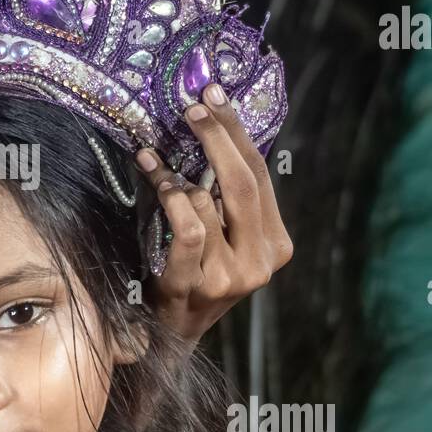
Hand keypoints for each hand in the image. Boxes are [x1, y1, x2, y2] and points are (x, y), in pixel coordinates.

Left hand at [136, 82, 292, 345]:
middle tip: (192, 106)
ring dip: (177, 173)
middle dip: (217, 137)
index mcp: (277, 244)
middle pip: (244, 183)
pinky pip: (189, 228)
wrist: (166, 336)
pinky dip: (170, 196)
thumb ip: (223, 196)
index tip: (215, 94)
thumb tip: (209, 124)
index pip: (261, 175)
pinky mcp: (198, 285)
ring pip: (209, 203)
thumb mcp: (220, 236)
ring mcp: (233, 277)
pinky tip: (154, 175)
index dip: (237, 131)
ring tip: (155, 156)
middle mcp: (262, 261)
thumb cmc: (189, 272)